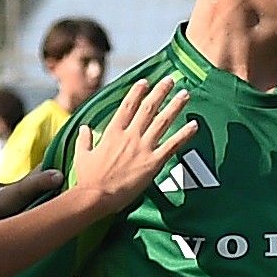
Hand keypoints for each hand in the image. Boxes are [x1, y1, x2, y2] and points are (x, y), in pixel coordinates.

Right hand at [67, 75, 195, 207]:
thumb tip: (84, 128)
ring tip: (185, 94)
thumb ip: (84, 140)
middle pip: (148, 108)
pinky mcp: (153, 163)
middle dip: (160, 92)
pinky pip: (172, 145)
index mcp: (112, 132)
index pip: (127, 106)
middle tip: (171, 80)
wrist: (96, 196)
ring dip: (175, 106)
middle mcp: (130, 136)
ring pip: (162, 122)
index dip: (137, 92)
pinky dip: (184, 134)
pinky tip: (194, 125)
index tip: (145, 81)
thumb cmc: (88, 178)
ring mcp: (143, 148)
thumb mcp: (81, 155)